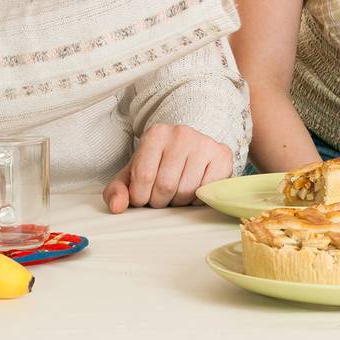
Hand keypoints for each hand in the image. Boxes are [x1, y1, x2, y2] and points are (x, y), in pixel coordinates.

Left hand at [102, 123, 233, 211]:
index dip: (141, 197)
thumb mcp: (131, 176)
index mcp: (156, 133)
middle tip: (161, 196)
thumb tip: (117, 207)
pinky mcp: (223, 156)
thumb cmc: (156, 166)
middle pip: (166, 185)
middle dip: (160, 201)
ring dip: (178, 202)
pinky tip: (193, 190)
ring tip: (176, 192)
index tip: (143, 196)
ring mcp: (205, 143)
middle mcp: (182, 133)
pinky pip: (207, 191)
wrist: (188, 151)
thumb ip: (116, 190)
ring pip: (187, 191)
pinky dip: (197, 199)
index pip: (143, 177)